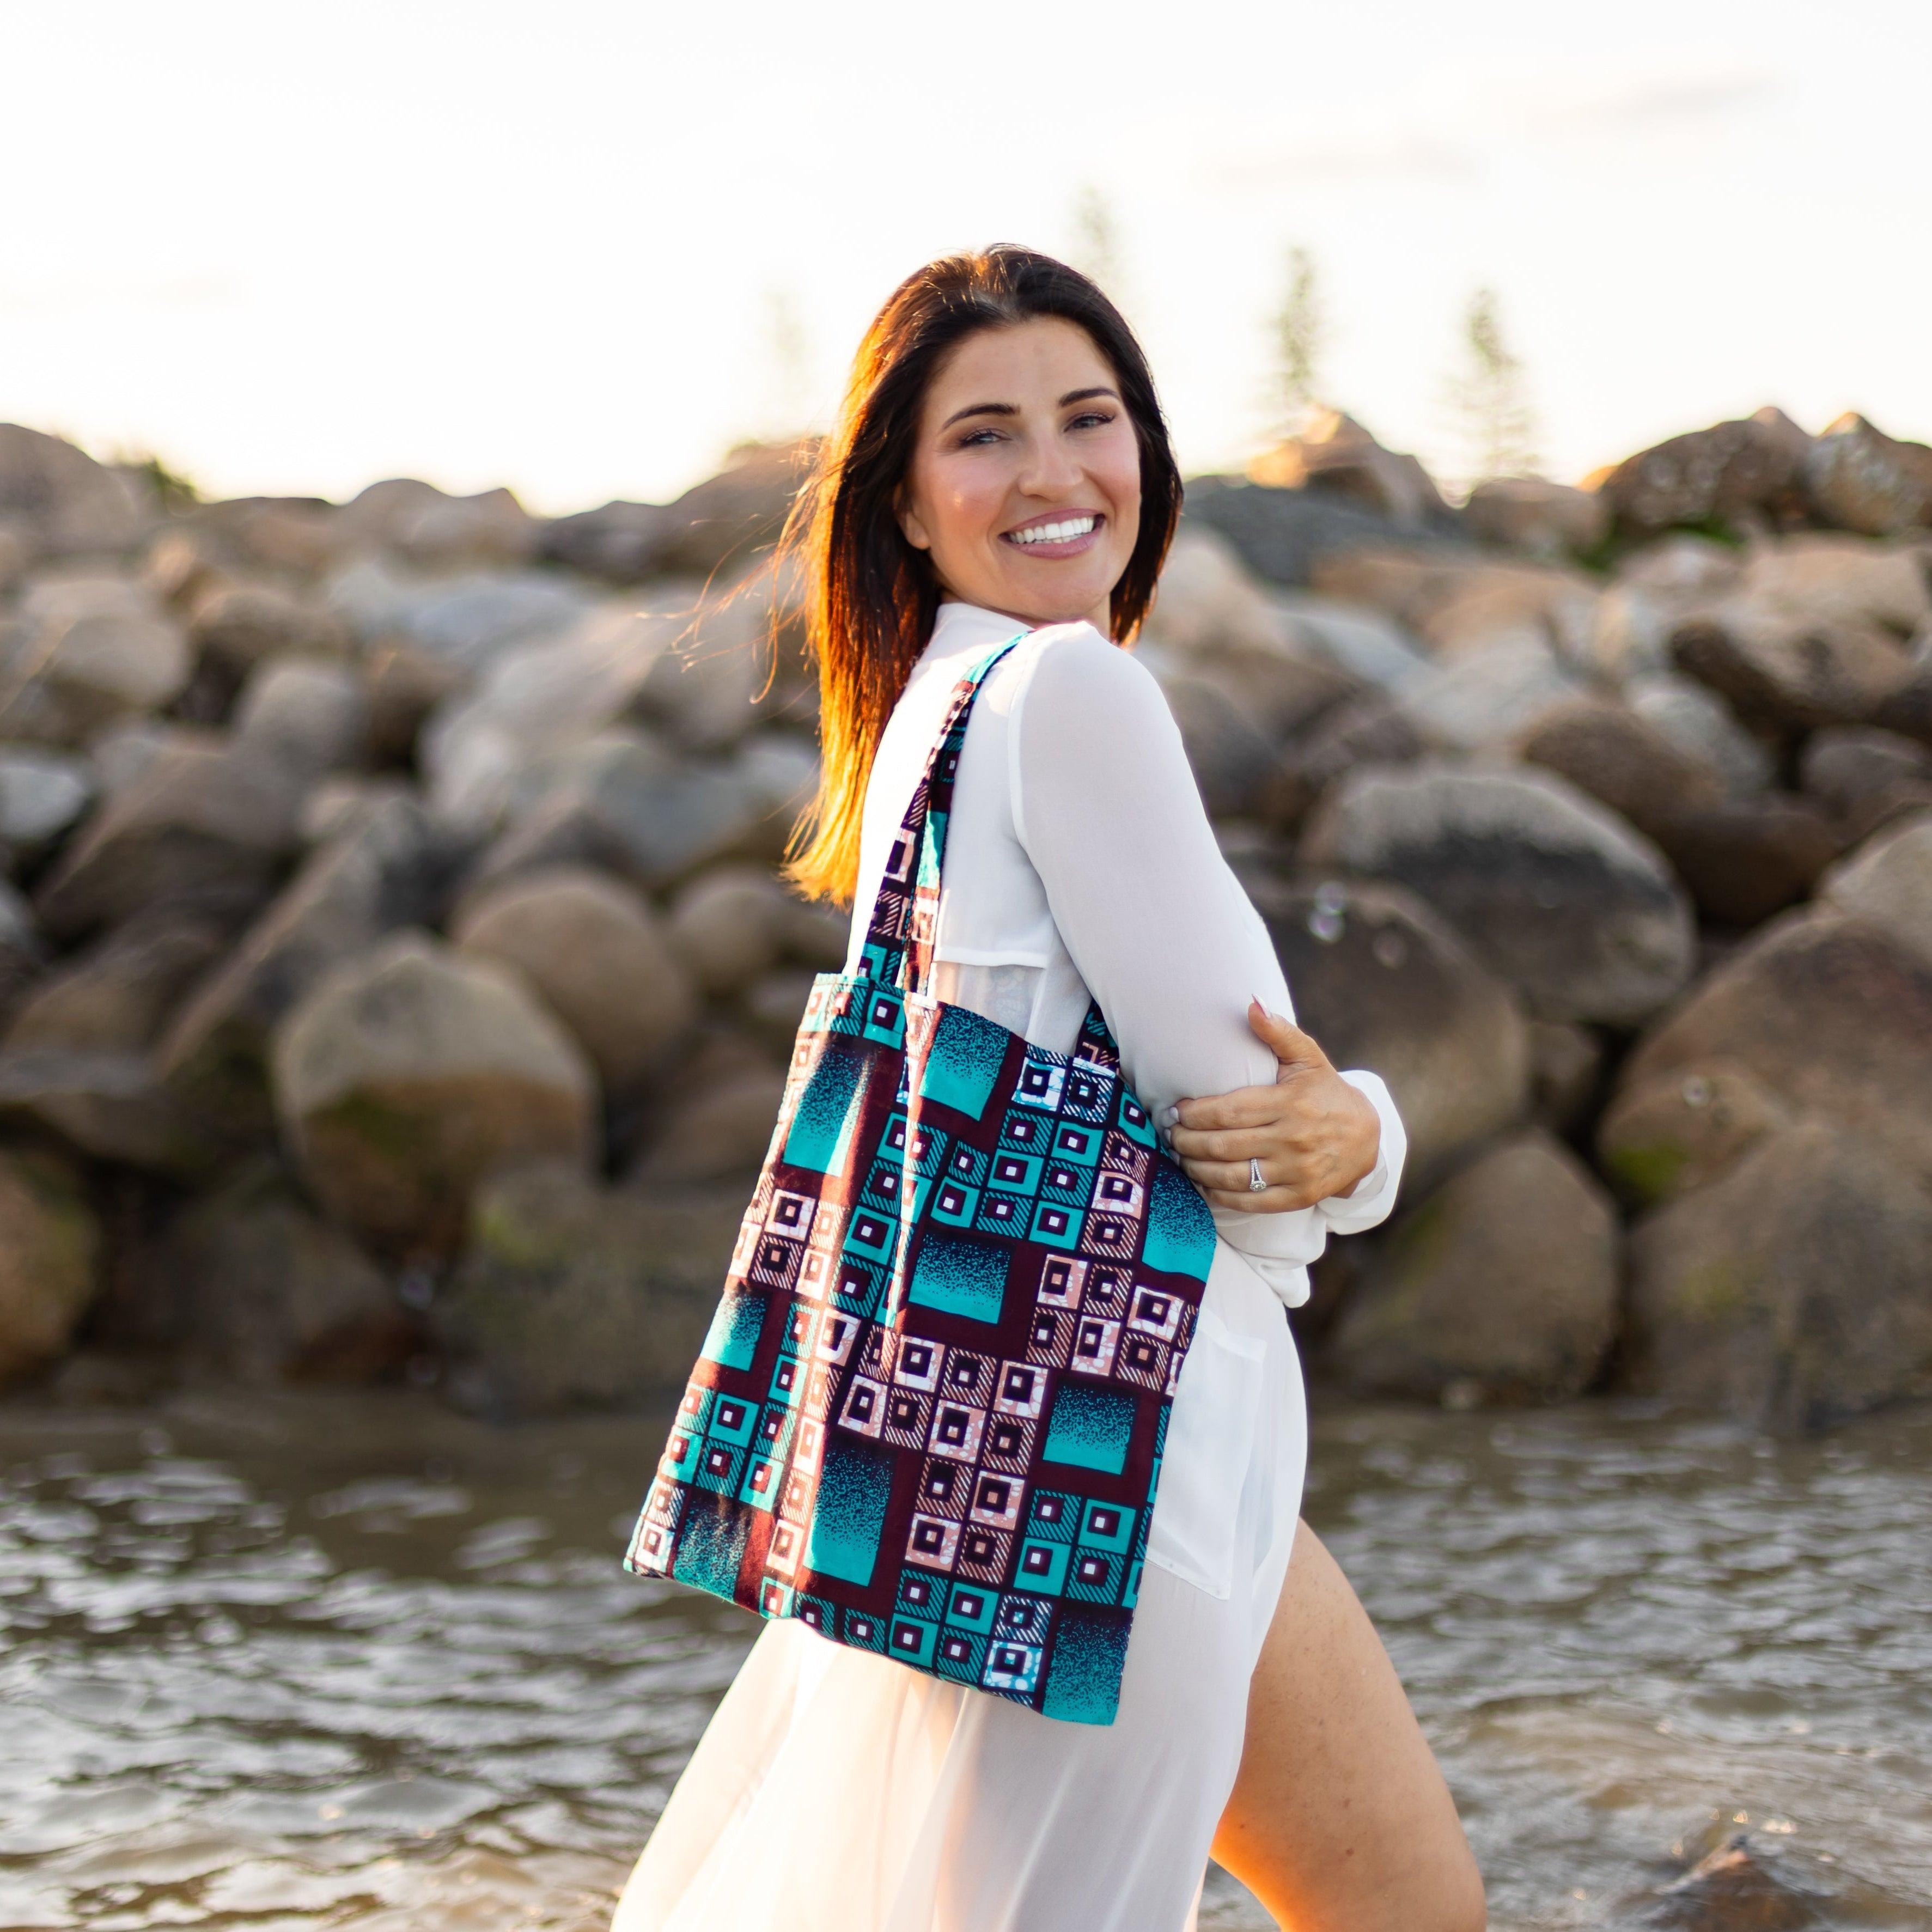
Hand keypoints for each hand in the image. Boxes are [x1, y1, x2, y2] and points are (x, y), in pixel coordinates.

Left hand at [1166, 1002, 1381, 1211]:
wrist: (1368, 1139)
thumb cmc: (1326, 1093)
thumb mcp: (1308, 1058)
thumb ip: (1278, 1032)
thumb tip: (1252, 1004)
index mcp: (1291, 1104)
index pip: (1228, 1111)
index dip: (1194, 1114)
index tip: (1175, 1110)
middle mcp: (1293, 1140)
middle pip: (1222, 1145)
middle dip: (1186, 1141)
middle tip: (1170, 1134)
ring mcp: (1297, 1172)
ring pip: (1231, 1176)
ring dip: (1196, 1169)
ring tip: (1181, 1157)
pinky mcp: (1299, 1197)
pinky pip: (1249, 1202)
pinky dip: (1219, 1195)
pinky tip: (1202, 1183)